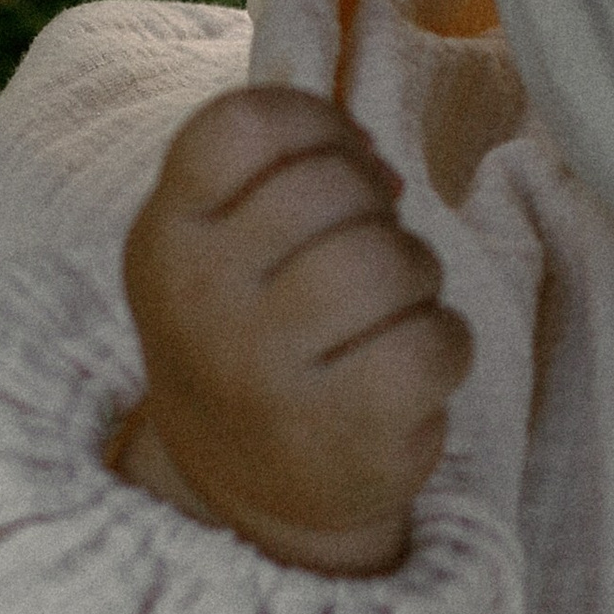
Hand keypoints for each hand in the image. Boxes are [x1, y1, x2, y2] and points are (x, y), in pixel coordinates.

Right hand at [112, 88, 471, 574]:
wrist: (239, 488)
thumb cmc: (249, 334)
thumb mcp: (218, 244)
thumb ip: (278, 174)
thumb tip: (378, 163)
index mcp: (168, 236)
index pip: (246, 125)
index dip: (317, 124)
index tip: (333, 162)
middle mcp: (202, 301)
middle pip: (335, 187)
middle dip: (375, 209)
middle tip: (359, 259)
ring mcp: (267, 374)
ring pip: (394, 261)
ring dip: (416, 277)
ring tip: (383, 316)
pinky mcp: (344, 432)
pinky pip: (436, 340)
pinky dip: (445, 344)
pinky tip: (407, 368)